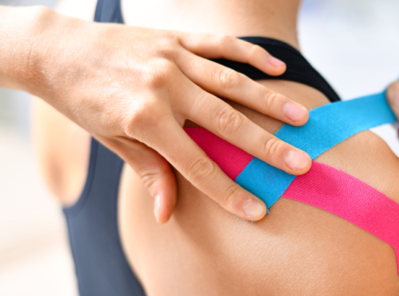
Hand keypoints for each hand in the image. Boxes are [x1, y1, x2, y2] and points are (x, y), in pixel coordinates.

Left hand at [1, 6, 312, 221]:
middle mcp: (163, 86)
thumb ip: (149, 170)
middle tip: (302, 163)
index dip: (228, 190)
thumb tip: (168, 213)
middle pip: (226, 122)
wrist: (59, 51)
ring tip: (302, 119)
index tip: (258, 209)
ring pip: (231, 83)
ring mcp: (172, 58)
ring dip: (270, 101)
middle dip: (267, 146)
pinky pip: (220, 45)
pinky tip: (278, 69)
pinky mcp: (176, 37)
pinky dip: (250, 55)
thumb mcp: (112, 139)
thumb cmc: (86, 101)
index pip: (196, 163)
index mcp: (144, 118)